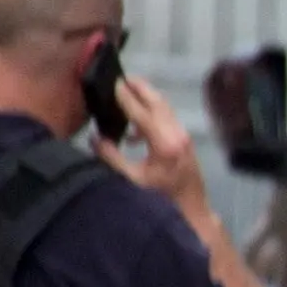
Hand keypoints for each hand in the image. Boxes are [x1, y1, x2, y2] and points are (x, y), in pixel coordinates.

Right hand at [106, 76, 211, 218]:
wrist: (192, 210)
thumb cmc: (161, 198)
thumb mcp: (132, 180)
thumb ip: (112, 158)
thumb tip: (94, 138)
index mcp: (165, 143)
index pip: (142, 113)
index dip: (127, 97)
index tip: (114, 82)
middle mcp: (177, 134)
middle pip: (158, 103)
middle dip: (141, 88)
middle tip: (122, 77)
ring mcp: (184, 136)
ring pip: (165, 108)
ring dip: (147, 98)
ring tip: (127, 92)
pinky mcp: (185, 141)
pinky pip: (167, 119)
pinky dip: (152, 114)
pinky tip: (134, 131)